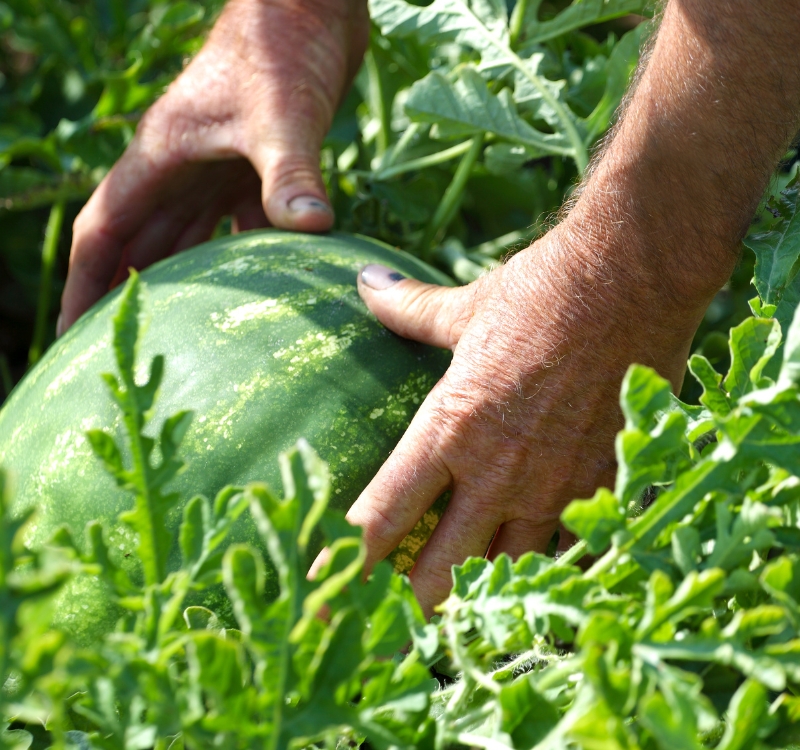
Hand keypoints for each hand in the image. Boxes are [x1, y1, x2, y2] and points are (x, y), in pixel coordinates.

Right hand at [59, 0, 367, 332]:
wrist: (312, 10)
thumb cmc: (282, 49)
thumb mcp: (280, 115)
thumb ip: (290, 173)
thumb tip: (309, 228)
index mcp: (160, 160)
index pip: (103, 233)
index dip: (85, 285)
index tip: (72, 337)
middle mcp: (180, 172)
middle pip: (140, 248)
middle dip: (127, 300)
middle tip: (124, 357)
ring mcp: (216, 171)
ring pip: (185, 242)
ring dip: (179, 287)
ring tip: (178, 342)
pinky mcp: (253, 170)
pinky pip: (237, 229)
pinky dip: (241, 263)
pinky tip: (253, 300)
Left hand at [321, 0, 799, 616]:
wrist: (632, 281)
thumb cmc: (540, 293)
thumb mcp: (464, 307)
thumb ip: (407, 309)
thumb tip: (365, 282)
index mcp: (448, 431)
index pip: (381, 520)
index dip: (345, 564)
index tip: (324, 590)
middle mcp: (496, 474)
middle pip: (437, 575)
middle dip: (408, 603)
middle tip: (392, 610)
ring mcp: (553, 488)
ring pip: (506, 577)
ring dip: (478, 595)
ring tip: (461, 601)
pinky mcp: (603, 486)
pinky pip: (568, 556)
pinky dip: (545, 571)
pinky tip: (533, 574)